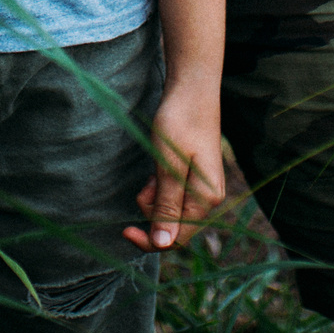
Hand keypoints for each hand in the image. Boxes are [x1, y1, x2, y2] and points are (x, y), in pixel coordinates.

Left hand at [125, 84, 223, 251]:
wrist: (191, 89)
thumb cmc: (180, 122)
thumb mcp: (168, 165)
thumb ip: (166, 204)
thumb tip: (163, 243)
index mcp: (206, 198)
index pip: (176, 238)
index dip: (150, 240)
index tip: (124, 229)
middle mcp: (209, 197)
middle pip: (172, 225)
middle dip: (152, 211)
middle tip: (147, 182)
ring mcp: (202, 187)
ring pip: (170, 208)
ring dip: (154, 196)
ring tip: (154, 169)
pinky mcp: (194, 176)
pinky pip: (172, 193)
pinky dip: (160, 185)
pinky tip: (159, 166)